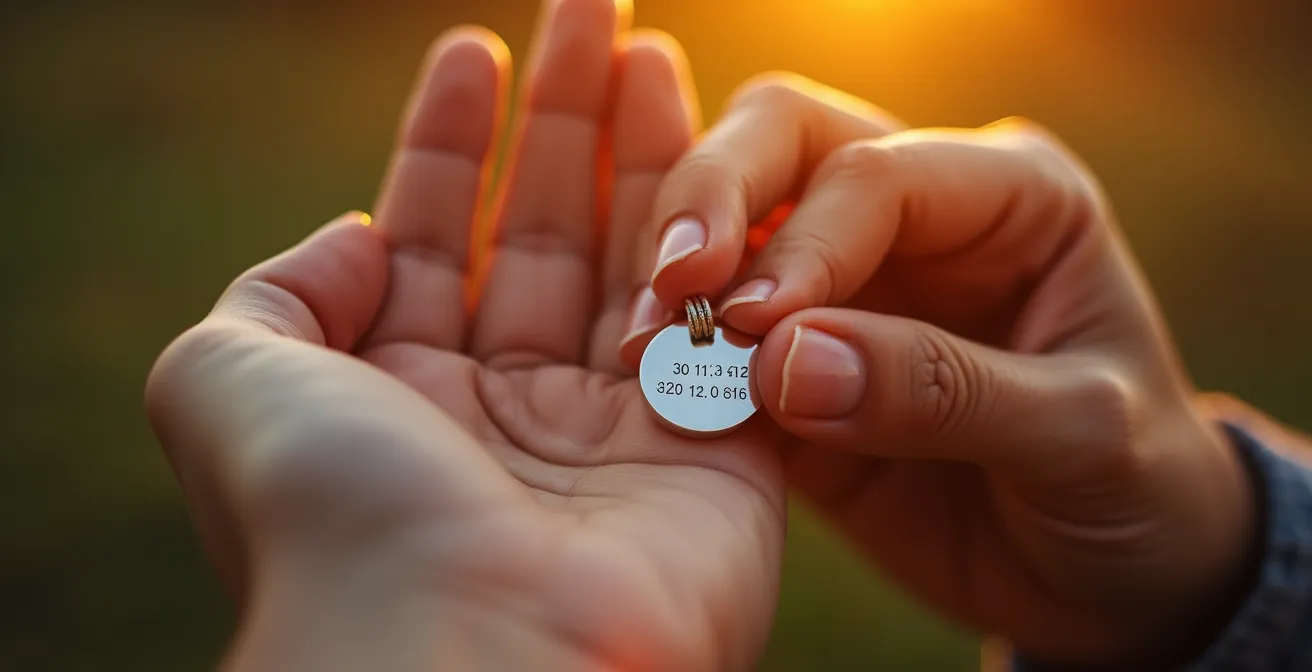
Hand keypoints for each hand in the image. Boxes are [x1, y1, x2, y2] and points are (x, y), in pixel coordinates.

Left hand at [146, 3, 784, 669]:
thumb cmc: (336, 525)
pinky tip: (723, 158)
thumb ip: (276, 293)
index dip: (449, 141)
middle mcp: (504, 413)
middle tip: (591, 11)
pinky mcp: (713, 460)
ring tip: (648, 50)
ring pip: (636, 266)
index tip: (471, 48)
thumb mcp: (227, 384)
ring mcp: (613, 436)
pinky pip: (726, 334)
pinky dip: (725, 251)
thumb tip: (359, 233)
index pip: (429, 238)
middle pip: (541, 233)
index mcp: (396, 398)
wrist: (470, 661)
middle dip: (564, 120)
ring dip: (646, 156)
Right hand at [633, 74, 1256, 667]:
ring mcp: (847, 284)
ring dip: (677, 272)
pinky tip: (651, 383)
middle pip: (785, 143)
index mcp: (1011, 195)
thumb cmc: (1134, 485)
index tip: (751, 323)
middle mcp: (919, 216)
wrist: (1111, 579)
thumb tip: (786, 361)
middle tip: (670, 285)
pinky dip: (680, 352)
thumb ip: (941, 389)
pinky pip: (716, 334)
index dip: (806, 241)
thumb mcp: (1081, 435)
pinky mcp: (795, 363)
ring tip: (645, 346)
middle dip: (714, 199)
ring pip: (731, 220)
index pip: (879, 176)